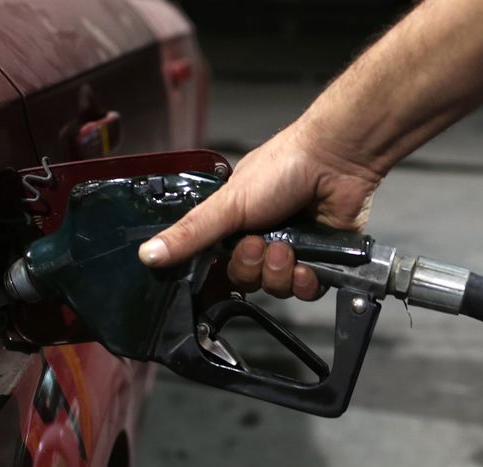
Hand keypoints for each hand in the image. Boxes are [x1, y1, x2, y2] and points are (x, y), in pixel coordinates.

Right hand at [137, 120, 383, 299]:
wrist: (335, 161)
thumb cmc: (283, 168)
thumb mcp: (227, 204)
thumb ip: (189, 233)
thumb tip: (147, 254)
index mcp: (235, 225)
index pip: (218, 264)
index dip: (223, 268)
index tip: (227, 256)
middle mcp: (262, 238)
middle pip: (246, 280)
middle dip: (254, 266)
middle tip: (262, 243)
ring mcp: (292, 250)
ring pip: (276, 288)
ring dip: (280, 271)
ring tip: (288, 246)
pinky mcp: (322, 261)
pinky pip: (306, 290)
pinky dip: (306, 280)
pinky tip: (308, 262)